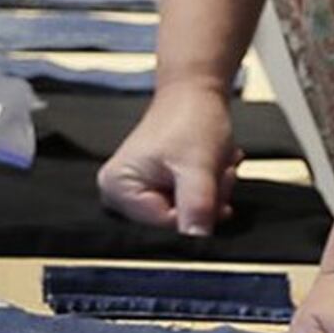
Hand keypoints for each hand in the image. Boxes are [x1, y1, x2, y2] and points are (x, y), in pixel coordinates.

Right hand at [100, 81, 241, 235]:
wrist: (197, 92)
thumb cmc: (191, 117)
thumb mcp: (197, 165)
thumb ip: (197, 205)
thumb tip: (196, 239)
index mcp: (117, 187)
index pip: (164, 226)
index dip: (197, 210)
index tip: (214, 184)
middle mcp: (118, 192)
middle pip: (173, 223)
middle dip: (204, 202)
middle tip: (216, 172)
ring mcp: (135, 190)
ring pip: (184, 215)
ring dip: (209, 195)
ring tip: (214, 166)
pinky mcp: (152, 188)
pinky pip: (185, 205)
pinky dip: (204, 190)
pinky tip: (209, 169)